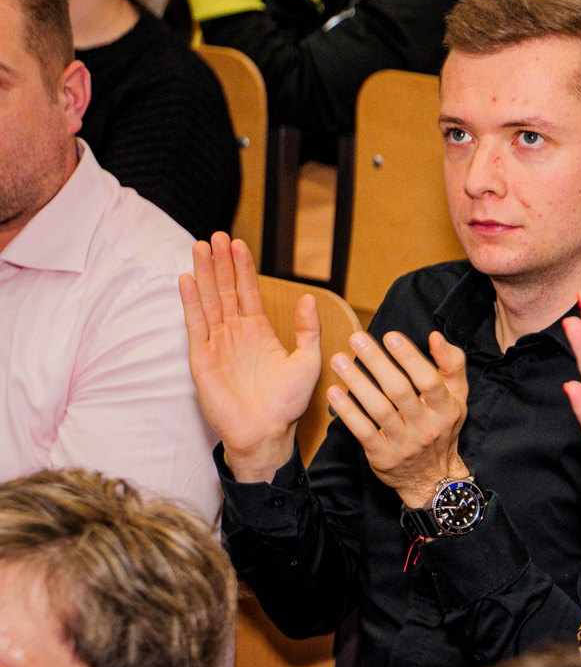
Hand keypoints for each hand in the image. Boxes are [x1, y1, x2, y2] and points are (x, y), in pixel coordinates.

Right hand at [181, 232, 323, 481]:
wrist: (265, 431)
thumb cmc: (288, 403)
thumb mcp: (308, 362)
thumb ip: (308, 330)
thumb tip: (309, 297)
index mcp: (259, 333)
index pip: (249, 292)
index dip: (243, 268)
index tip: (238, 243)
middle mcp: (236, 334)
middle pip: (225, 290)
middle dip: (221, 264)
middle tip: (216, 236)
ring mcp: (216, 344)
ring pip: (208, 301)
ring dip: (203, 275)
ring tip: (200, 247)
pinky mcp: (201, 357)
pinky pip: (194, 324)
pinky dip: (190, 302)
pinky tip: (186, 279)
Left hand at [326, 330, 469, 508]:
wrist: (432, 478)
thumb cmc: (441, 427)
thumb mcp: (457, 398)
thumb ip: (452, 365)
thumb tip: (435, 338)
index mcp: (447, 409)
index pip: (429, 380)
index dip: (409, 357)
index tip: (390, 336)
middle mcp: (427, 427)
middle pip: (400, 391)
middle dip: (376, 362)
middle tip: (356, 339)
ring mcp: (405, 444)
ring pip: (379, 409)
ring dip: (357, 383)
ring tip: (339, 360)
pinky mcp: (383, 457)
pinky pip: (363, 431)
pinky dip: (347, 412)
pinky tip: (334, 392)